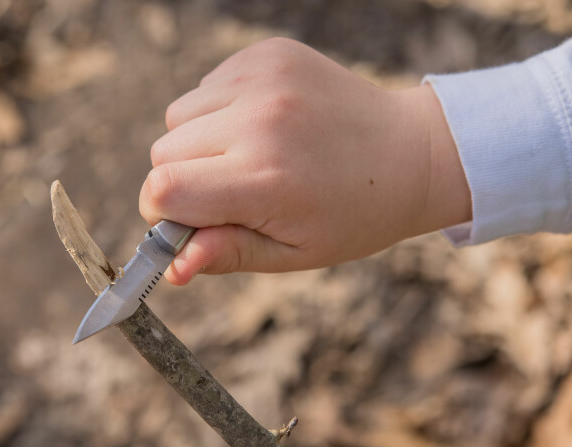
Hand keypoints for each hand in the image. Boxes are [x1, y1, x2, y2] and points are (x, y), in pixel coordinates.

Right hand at [140, 38, 468, 283]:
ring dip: (200, 141)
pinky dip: (222, 109)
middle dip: (183, 178)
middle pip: (163, 152)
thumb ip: (228, 254)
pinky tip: (267, 125)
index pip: (163, 190)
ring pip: (179, 115)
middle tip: (233, 190)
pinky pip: (207, 86)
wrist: (409, 154)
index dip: (162, 212)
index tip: (188, 221)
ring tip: (254, 155)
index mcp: (266, 180)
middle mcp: (261, 121)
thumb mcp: (294, 253)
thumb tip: (171, 268)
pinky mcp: (269, 53)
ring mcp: (265, 79)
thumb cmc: (352, 216)